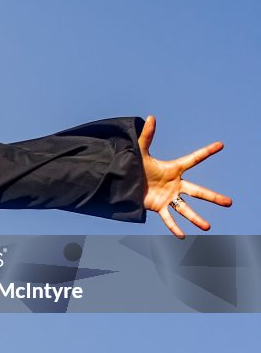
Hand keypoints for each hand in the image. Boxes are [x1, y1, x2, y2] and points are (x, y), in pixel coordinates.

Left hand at [138, 115, 231, 237]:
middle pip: (197, 191)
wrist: (123, 181)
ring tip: (207, 226)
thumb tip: (151, 116)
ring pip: (185, 209)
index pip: (193, 159)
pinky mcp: (158, 207)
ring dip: (196, 218)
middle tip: (229, 203)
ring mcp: (168, 197)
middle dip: (213, 197)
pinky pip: (168, 219)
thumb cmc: (135, 166)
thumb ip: (147, 136)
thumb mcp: (141, 151)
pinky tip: (182, 236)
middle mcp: (175, 185)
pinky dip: (173, 227)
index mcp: (174, 169)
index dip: (206, 152)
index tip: (220, 145)